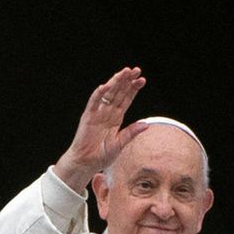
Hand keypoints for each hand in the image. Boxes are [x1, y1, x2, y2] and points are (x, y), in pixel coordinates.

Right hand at [53, 67, 149, 193]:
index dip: (134, 89)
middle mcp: (107, 112)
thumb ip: (131, 133)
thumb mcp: (120, 143)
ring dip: (116, 82)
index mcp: (116, 117)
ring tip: (124, 72)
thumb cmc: (101, 155)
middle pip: (119, 92)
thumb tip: (146, 124)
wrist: (86, 163)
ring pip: (108, 94)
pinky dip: (98, 95)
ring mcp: (97, 113)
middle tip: (136, 70)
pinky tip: (105, 86)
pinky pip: (93, 103)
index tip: (142, 79)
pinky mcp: (88, 117)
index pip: (126, 99)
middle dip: (127, 81)